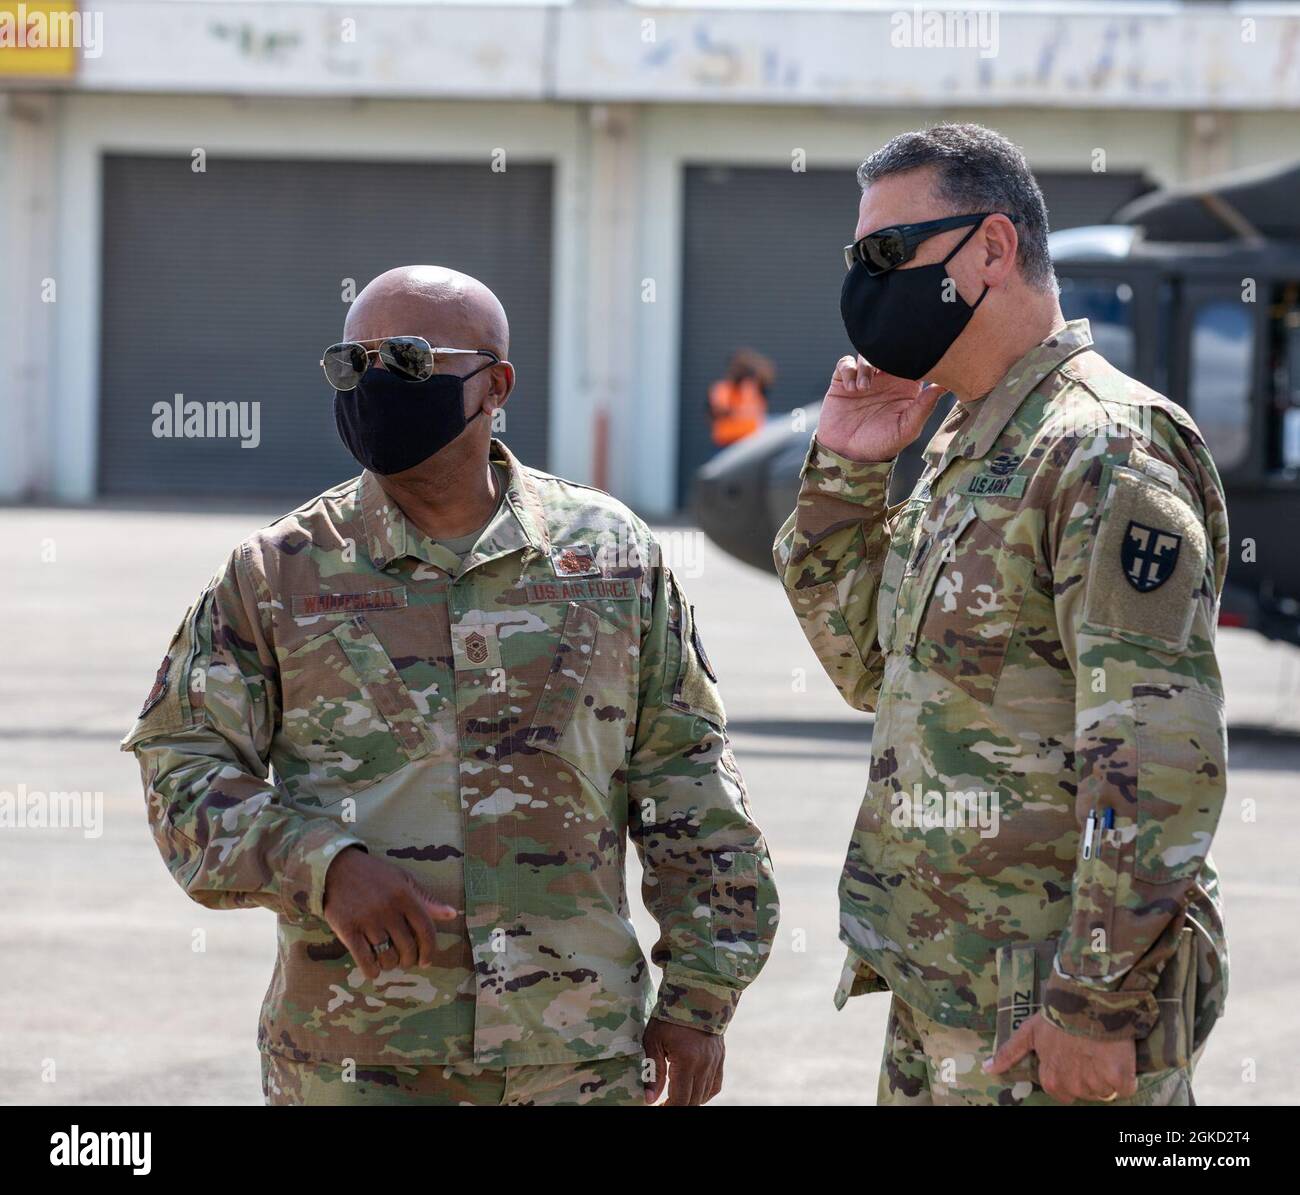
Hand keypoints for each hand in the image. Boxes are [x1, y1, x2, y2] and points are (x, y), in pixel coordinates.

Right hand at [322, 846, 456, 980]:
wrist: (336, 867)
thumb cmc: (374, 875)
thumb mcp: (403, 880)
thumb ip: (426, 900)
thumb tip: (452, 914)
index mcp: (405, 896)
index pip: (426, 930)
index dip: (429, 950)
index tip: (426, 961)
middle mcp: (388, 909)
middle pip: (407, 947)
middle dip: (409, 960)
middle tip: (404, 961)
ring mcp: (367, 919)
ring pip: (386, 955)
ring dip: (390, 965)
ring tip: (388, 962)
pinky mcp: (347, 928)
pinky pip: (363, 958)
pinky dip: (371, 970)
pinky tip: (373, 970)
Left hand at [643, 1019, 723, 1105]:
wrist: (695, 992)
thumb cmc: (670, 1015)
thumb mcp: (654, 1040)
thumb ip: (653, 1072)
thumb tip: (649, 1099)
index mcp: (687, 1061)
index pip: (679, 1099)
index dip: (668, 1108)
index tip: (657, 1107)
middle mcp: (704, 1064)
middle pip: (693, 1101)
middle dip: (677, 1106)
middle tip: (664, 1103)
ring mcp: (714, 1061)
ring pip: (704, 1095)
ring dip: (690, 1100)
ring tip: (675, 1097)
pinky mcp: (719, 1057)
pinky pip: (715, 1084)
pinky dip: (704, 1093)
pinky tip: (693, 1091)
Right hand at [816, 354, 943, 462]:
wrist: (849, 455)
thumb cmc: (882, 445)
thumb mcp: (907, 429)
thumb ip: (924, 407)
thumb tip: (944, 386)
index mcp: (905, 387)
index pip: (913, 361)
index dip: (912, 358)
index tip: (909, 364)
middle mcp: (885, 379)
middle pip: (888, 352)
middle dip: (885, 355)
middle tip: (883, 370)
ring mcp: (864, 379)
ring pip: (867, 354)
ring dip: (865, 366)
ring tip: (863, 389)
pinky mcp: (843, 382)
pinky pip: (846, 363)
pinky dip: (849, 371)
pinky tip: (852, 390)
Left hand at [984, 1012, 1137, 1103]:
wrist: (1086, 1000)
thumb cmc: (1055, 1015)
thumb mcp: (1028, 1032)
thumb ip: (1009, 1053)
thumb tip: (987, 1069)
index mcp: (1050, 1079)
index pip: (1061, 1092)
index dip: (1068, 1075)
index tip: (1072, 1059)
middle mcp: (1073, 1086)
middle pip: (1086, 1092)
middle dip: (1088, 1076)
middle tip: (1087, 1052)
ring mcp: (1096, 1084)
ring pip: (1105, 1090)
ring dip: (1105, 1074)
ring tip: (1100, 1049)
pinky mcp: (1119, 1078)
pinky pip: (1125, 1086)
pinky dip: (1125, 1075)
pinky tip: (1117, 1056)